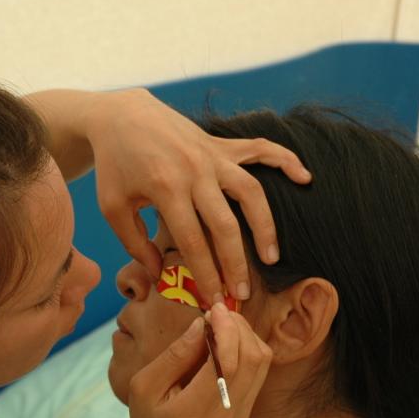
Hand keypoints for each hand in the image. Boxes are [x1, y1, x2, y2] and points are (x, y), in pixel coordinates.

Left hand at [86, 88, 309, 306]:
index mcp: (165, 188)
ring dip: (265, 226)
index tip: (214, 301)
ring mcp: (212, 156)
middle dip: (235, 264)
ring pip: (251, 192)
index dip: (206, 275)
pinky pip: (261, 149)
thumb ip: (134, 243)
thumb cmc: (115, 166)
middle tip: (242, 294)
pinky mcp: (221, 144)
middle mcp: (195, 171)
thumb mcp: (113, 207)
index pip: (193, 242)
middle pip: (226, 225)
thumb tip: (160, 274)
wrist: (121, 116)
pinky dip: (285, 160)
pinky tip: (305, 178)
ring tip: (271, 257)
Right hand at [126, 303, 271, 417]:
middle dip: (238, 326)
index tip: (212, 310)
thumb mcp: (144, 389)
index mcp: (195, 411)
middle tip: (217, 312)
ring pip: (261, 361)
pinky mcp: (247, 411)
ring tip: (222, 323)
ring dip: (246, 334)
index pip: (226, 362)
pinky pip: (259, 370)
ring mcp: (241, 414)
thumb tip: (200, 325)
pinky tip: (228, 340)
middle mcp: (226, 414)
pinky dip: (248, 347)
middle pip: (251, 358)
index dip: (225, 329)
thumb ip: (173, 357)